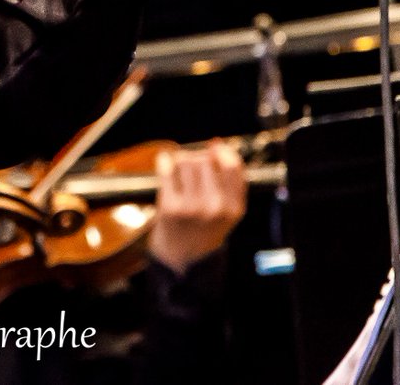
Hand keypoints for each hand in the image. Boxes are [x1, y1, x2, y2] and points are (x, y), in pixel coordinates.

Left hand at [146, 141, 246, 275]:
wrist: (184, 257)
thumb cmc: (204, 226)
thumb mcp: (228, 209)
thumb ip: (229, 179)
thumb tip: (216, 143)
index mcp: (234, 207)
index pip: (233, 165)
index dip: (221, 151)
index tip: (214, 149)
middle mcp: (216, 208)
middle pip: (205, 159)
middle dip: (197, 158)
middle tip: (192, 170)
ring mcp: (192, 207)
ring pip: (186, 160)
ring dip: (180, 161)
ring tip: (180, 174)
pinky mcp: (170, 207)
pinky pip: (167, 167)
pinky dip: (164, 162)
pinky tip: (165, 165)